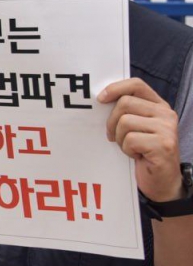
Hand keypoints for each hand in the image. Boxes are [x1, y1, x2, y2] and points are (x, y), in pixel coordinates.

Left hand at [100, 78, 182, 202]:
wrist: (162, 181)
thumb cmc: (143, 152)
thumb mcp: (136, 127)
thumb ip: (127, 111)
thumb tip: (99, 98)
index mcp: (159, 106)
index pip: (136, 84)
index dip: (115, 88)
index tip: (100, 99)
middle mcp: (166, 114)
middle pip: (125, 103)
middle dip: (112, 122)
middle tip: (115, 137)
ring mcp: (167, 129)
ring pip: (125, 122)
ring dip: (120, 138)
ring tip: (130, 148)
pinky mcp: (163, 145)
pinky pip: (130, 140)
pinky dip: (127, 150)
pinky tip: (137, 156)